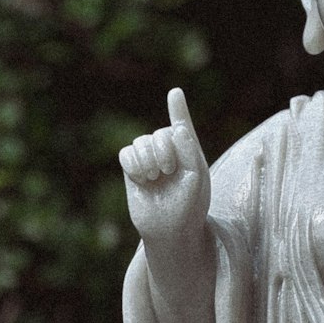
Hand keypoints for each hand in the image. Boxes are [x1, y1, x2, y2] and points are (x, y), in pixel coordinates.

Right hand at [119, 88, 210, 241]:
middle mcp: (168, 152)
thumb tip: (177, 128)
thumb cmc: (190, 205)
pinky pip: (125, 154)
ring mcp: (149, 160)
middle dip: (164, 150)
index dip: (178, 109)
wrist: (171, 230)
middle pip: (160, 133)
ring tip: (155, 177)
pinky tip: (142, 178)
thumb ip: (190, 150)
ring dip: (148, 158)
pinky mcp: (131, 170)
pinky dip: (134, 163)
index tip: (175, 93)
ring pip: (141, 141)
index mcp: (188, 151)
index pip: (182, 126)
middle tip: (168, 171)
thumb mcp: (197, 177)